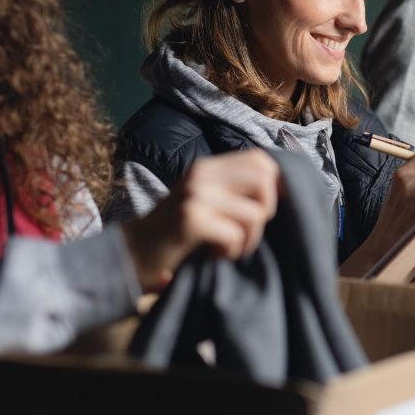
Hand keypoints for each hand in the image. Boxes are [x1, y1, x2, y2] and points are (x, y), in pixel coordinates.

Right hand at [124, 151, 278, 291]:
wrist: (133, 253)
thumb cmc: (176, 232)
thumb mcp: (205, 201)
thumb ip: (233, 190)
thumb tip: (281, 188)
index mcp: (208, 166)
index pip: (260, 159)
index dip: (276, 184)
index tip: (266, 210)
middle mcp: (202, 174)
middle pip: (265, 180)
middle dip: (266, 212)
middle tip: (245, 231)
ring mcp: (196, 195)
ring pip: (255, 213)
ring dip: (248, 240)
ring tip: (227, 247)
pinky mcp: (191, 220)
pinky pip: (236, 235)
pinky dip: (231, 252)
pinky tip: (214, 255)